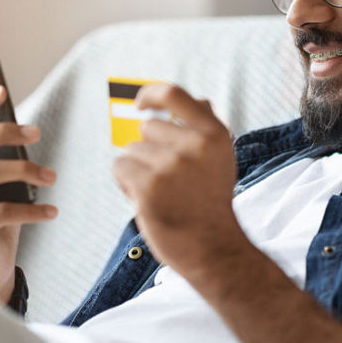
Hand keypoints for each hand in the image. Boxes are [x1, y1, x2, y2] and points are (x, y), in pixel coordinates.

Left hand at [110, 84, 249, 279]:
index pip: (174, 94)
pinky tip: (146, 200)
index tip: (139, 104)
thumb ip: (208, 128)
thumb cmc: (211, 202)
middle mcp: (194, 146)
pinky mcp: (148, 187)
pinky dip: (125, 183)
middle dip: (149, 150)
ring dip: (137, 170)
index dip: (151, 94)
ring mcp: (171, 166)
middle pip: (147, 128)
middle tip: (168, 180)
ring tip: (161, 194)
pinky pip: (120, 167)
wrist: (214, 249)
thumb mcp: (221, 160)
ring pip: (131, 150)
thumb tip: (199, 98)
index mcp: (215, 135)